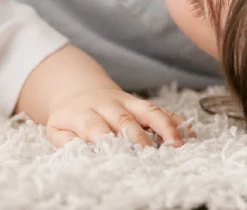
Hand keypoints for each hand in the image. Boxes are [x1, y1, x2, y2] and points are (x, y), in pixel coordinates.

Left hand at [46, 89, 188, 147]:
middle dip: (137, 136)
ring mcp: (126, 102)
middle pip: (124, 119)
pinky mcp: (139, 103)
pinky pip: (160, 109)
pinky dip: (175, 120)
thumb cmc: (70, 118)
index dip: (106, 138)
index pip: (94, 125)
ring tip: (178, 143)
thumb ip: (66, 141)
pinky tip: (189, 133)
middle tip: (149, 154)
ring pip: (147, 110)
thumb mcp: (57, 129)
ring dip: (164, 125)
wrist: (78, 91)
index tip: (117, 155)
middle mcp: (107, 105)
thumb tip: (80, 151)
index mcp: (83, 113)